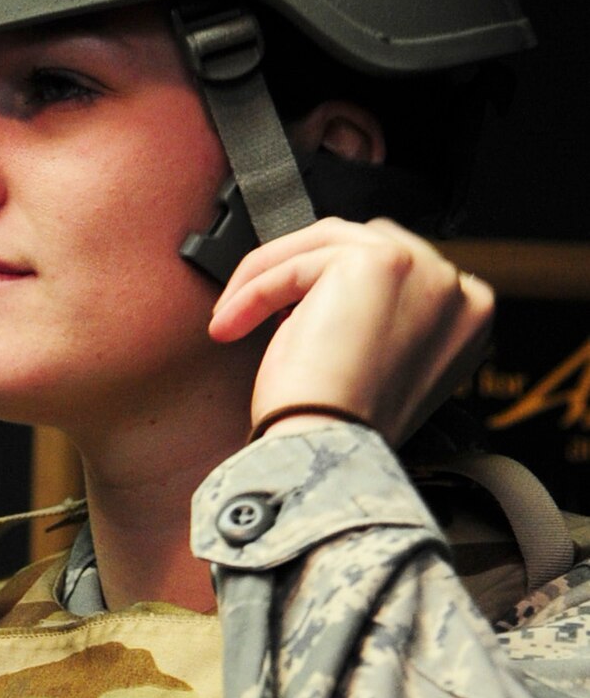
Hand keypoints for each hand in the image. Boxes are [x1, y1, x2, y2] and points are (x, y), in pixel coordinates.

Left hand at [208, 218, 494, 447]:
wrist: (333, 453)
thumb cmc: (345, 428)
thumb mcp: (377, 362)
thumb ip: (377, 317)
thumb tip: (322, 292)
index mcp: (466, 317)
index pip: (395, 274)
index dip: (337, 287)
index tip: (292, 314)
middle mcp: (456, 289)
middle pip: (363, 244)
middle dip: (304, 272)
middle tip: (259, 312)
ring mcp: (423, 270)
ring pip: (325, 244)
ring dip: (270, 280)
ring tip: (233, 319)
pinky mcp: (378, 262)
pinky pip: (297, 262)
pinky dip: (256, 291)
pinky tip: (230, 322)